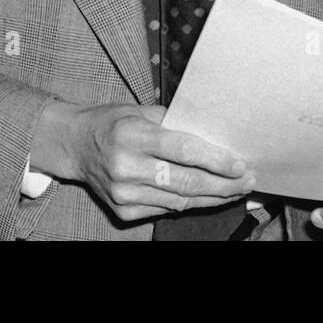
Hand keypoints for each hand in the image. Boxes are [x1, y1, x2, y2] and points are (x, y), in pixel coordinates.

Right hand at [47, 103, 254, 222]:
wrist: (74, 145)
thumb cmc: (113, 122)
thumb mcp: (141, 111)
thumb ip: (175, 123)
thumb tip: (215, 136)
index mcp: (132, 136)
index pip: (184, 150)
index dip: (216, 160)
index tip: (240, 164)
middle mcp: (127, 167)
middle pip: (187, 182)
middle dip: (224, 184)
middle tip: (248, 180)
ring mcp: (124, 193)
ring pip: (180, 201)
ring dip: (213, 197)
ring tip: (235, 189)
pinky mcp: (123, 211)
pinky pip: (166, 209)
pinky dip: (189, 203)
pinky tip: (207, 196)